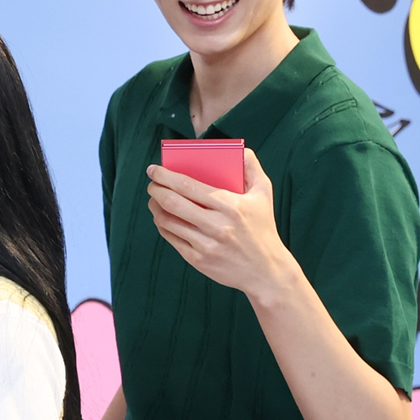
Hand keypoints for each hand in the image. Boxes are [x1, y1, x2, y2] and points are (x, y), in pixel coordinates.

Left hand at [146, 148, 296, 300]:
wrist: (266, 271)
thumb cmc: (263, 227)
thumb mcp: (264, 194)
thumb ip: (251, 168)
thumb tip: (239, 149)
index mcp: (230, 206)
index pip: (188, 186)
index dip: (165, 176)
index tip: (154, 169)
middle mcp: (216, 226)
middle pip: (172, 202)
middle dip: (155, 189)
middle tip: (152, 183)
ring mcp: (205, 245)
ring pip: (167, 221)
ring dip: (155, 207)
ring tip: (154, 199)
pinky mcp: (198, 260)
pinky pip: (171, 238)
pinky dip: (162, 225)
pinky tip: (162, 217)